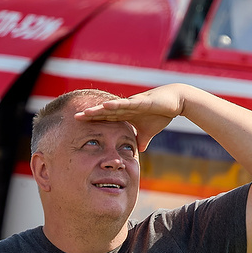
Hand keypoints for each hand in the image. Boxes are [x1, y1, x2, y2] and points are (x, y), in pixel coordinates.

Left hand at [74, 83, 191, 150]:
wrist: (176, 102)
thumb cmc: (161, 114)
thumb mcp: (148, 132)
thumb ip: (142, 140)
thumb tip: (139, 151)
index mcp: (125, 114)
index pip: (106, 119)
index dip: (93, 121)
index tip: (80, 125)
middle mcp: (125, 107)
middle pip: (104, 112)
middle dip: (90, 115)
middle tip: (75, 118)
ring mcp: (131, 103)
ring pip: (111, 107)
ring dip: (98, 110)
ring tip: (85, 112)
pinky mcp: (140, 101)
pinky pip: (125, 104)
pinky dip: (115, 105)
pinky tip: (104, 106)